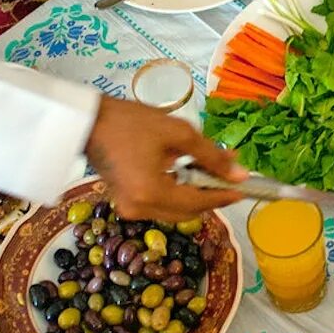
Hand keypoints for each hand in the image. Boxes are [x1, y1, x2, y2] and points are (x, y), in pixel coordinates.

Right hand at [85, 98, 243, 221]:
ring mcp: (130, 209)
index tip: (245, 187)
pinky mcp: (125, 203)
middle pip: (188, 212)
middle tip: (228, 174)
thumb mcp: (178, 133)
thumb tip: (239, 175)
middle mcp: (140, 209)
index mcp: (151, 193)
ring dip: (194, 193)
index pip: (199, 203)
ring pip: (175, 210)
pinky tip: (186, 172)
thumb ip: (211, 156)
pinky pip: (160, 204)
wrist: (87, 121)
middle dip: (210, 194)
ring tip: (208, 168)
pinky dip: (176, 192)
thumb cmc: (130, 122)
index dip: (224, 195)